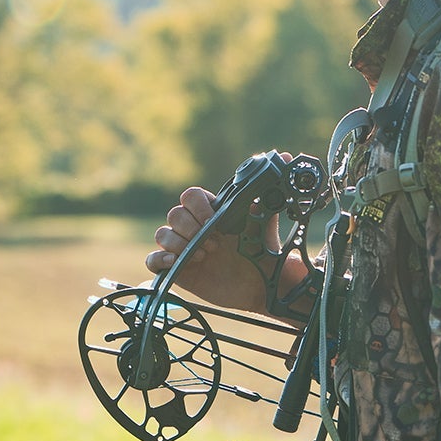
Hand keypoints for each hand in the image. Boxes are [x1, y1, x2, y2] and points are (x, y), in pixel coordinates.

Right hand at [143, 187, 307, 313]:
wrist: (261, 286)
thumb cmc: (262, 253)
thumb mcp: (266, 221)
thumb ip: (269, 192)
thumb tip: (287, 154)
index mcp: (211, 212)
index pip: (190, 196)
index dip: (198, 206)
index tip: (214, 221)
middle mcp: (194, 227)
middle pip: (174, 214)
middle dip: (191, 228)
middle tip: (215, 244)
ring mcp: (183, 247)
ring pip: (162, 234)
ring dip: (179, 243)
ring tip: (205, 256)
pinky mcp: (176, 269)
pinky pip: (153, 260)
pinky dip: (160, 259)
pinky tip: (178, 263)